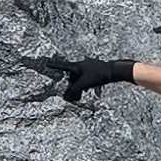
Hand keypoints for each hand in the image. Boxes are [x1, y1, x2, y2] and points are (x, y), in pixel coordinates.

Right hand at [17, 55, 135, 98]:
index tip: (46, 63)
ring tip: (83, 93)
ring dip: (80, 86)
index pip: (62, 66)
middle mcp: (81, 65)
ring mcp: (88, 67)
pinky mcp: (95, 71)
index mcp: (77, 66)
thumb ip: (74, 90)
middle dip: (72, 85)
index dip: (54, 66)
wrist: (114, 71)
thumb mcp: (84, 84)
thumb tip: (66, 97)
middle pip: (72, 76)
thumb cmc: (99, 75)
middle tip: (72, 95)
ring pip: (80, 78)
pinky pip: (86, 78)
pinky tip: (91, 89)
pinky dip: (86, 84)